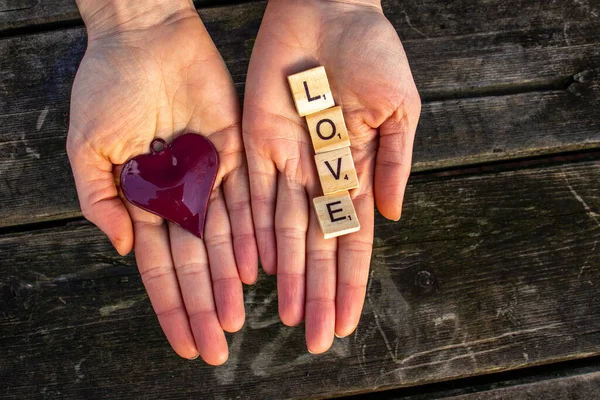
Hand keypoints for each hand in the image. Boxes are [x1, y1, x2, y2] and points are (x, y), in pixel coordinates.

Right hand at [67, 0, 256, 363]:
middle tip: (216, 347)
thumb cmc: (108, 87)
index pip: (160, 266)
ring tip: (234, 318)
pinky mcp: (233, 153)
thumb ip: (101, 201)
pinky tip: (255, 268)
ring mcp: (208, 177)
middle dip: (202, 305)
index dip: (171, 305)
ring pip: (223, 239)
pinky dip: (250, 233)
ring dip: (228, 279)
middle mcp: (180, 196)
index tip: (183, 342)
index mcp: (143, 200)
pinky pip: (245, 199)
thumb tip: (126, 249)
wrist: (144, 37)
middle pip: (195, 262)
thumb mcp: (89, 149)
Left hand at [243, 0, 420, 352]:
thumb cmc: (372, 52)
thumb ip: (395, 162)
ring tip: (286, 315)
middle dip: (316, 291)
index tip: (347, 321)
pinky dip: (251, 230)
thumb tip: (390, 217)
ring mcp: (286, 161)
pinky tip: (253, 267)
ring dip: (285, 274)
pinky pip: (251, 194)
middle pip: (316, 245)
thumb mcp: (401, 107)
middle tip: (315, 337)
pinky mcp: (254, 141)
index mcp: (357, 170)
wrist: (327, 9)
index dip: (349, 282)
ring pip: (282, 229)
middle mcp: (319, 175)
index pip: (353, 238)